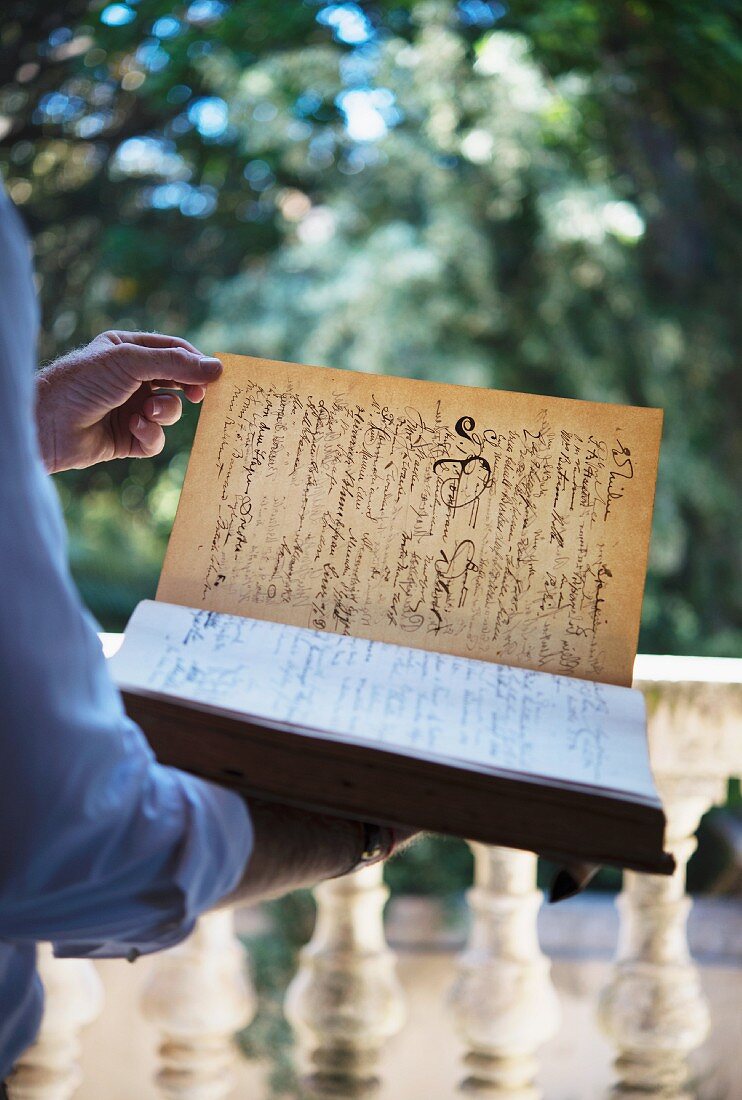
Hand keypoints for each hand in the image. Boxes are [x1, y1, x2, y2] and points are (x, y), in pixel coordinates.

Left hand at [35, 330, 222, 473]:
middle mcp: (130, 378)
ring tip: (149, 412)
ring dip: (165, 412)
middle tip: (200, 395)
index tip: (215, 374)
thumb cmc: (85, 381)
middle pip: (176, 380)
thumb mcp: (131, 362)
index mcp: (127, 350)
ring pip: (169, 411)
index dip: (195, 360)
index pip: (172, 350)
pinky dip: (150, 434)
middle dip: (187, 388)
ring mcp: (130, 408)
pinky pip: (155, 438)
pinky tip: (135, 429)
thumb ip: (176, 364)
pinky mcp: (128, 438)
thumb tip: (218, 368)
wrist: (50, 422)